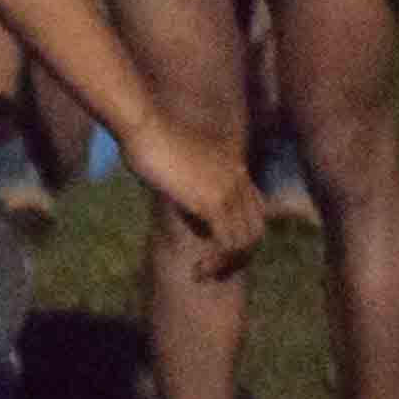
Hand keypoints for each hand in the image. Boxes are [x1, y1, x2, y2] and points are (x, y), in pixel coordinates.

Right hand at [119, 117, 264, 279]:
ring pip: (246, 241)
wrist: (142, 125)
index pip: (256, 208)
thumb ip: (187, 175)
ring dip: (226, 264)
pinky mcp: (213, 204)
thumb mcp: (174, 157)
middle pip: (257, 228)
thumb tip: (176, 189)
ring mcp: (228, 191)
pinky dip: (217, 262)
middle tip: (213, 268)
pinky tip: (197, 270)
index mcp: (234, 165)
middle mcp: (238, 179)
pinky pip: (228, 244)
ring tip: (202, 273)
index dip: (240, 232)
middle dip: (238, 254)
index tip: (215, 247)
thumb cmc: (144, 135)